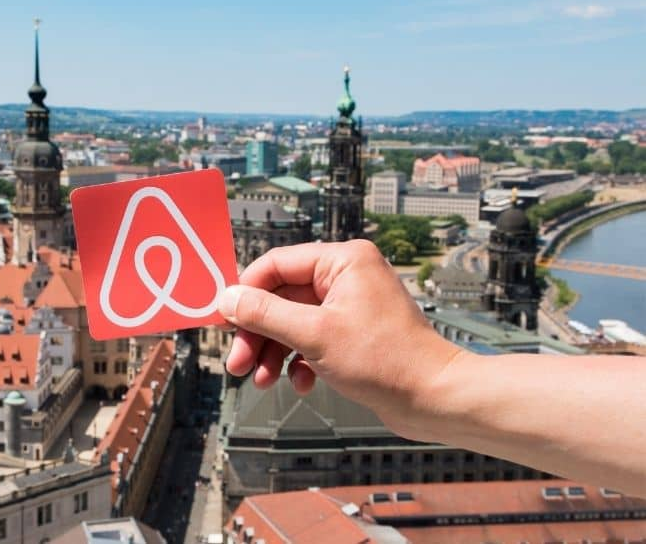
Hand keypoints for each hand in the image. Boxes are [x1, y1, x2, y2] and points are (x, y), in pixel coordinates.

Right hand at [217, 241, 461, 434]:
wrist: (435, 399)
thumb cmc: (386, 361)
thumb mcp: (314, 335)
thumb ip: (266, 314)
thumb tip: (227, 298)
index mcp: (342, 260)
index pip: (277, 264)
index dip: (246, 292)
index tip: (224, 321)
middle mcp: (346, 277)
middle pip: (281, 297)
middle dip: (257, 333)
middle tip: (236, 363)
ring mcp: (349, 306)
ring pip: (293, 322)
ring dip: (272, 352)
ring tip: (260, 381)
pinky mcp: (352, 334)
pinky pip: (311, 340)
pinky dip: (298, 362)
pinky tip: (299, 383)